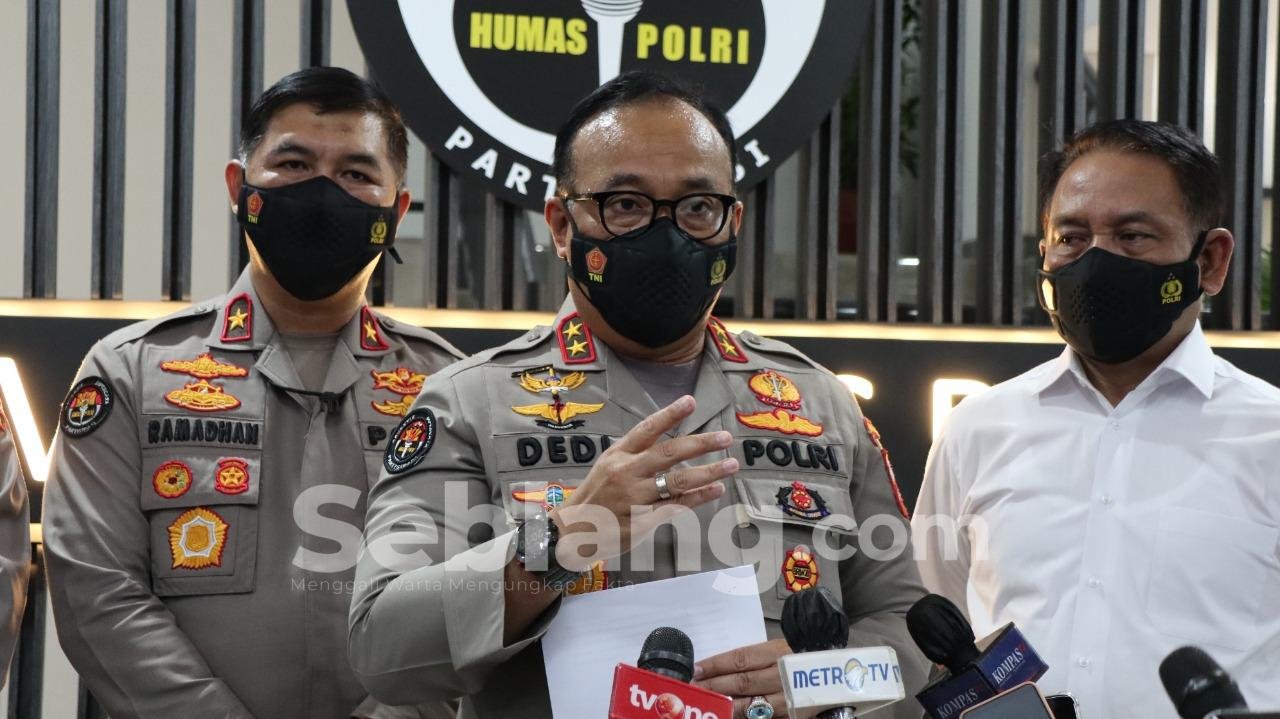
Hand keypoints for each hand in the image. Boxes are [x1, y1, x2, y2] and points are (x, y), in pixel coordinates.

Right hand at [550, 395, 736, 569]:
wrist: (572, 532)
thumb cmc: (596, 495)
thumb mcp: (608, 465)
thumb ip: (636, 454)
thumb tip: (671, 442)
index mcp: (618, 455)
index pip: (646, 429)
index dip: (669, 414)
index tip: (691, 401)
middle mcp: (626, 473)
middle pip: (669, 453)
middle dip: (701, 443)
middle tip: (726, 437)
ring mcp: (634, 498)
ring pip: (678, 481)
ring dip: (709, 472)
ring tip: (731, 465)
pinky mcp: (641, 521)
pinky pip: (676, 506)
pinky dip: (699, 497)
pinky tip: (716, 490)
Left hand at [693, 638, 791, 718]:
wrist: (833, 674)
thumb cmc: (798, 658)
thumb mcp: (778, 650)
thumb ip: (752, 659)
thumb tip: (718, 667)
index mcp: (776, 652)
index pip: (740, 659)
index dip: (716, 664)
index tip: (696, 669)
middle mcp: (781, 675)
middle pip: (741, 682)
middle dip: (714, 686)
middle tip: (693, 688)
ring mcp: (787, 698)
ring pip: (749, 705)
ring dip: (725, 704)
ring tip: (707, 703)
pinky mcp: (791, 715)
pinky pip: (763, 717)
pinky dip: (742, 717)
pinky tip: (728, 714)